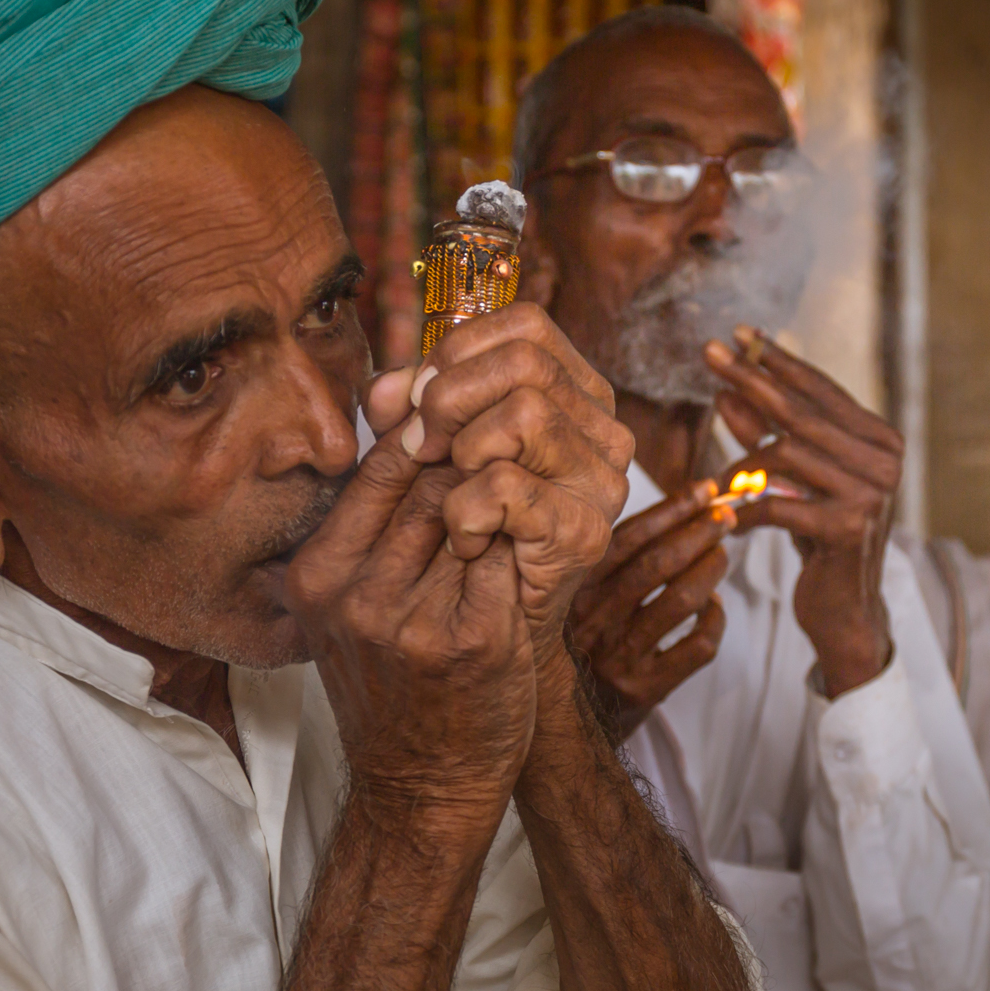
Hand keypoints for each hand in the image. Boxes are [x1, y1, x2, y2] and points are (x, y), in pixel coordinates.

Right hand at [281, 428, 536, 828]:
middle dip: (474, 471)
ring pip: (474, 512)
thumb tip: (404, 424)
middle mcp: (355, 594)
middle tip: (507, 471)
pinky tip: (533, 554)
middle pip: (431, 482)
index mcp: (317, 576)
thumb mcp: (348, 611)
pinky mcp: (475, 638)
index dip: (433, 442)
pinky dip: (524, 547)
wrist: (423, 788)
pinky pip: (510, 555)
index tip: (468, 441)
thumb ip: (366, 531)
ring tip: (519, 513)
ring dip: (501, 508)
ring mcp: (412, 619)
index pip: (381, 465)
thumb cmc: (395, 688)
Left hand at [364, 303, 630, 669]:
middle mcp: (603, 434)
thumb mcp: (429, 469)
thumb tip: (386, 388)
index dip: (461, 350)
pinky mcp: (587, 536)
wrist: (481, 664)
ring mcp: (602, 485)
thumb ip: (410, 418)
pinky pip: (506, 484)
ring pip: (526, 409)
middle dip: (451, 396)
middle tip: (423, 448)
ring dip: (463, 451)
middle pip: (526, 359)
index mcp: (575, 402)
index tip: (421, 401)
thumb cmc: (454, 558)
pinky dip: (466, 510)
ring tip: (451, 496)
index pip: (528, 326)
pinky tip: (465, 541)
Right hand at [569, 482, 730, 737]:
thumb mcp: (574, 602)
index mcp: (571, 592)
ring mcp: (617, 658)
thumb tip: (677, 511)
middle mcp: (591, 623)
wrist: (562, 727)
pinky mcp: (643, 690)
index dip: (670, 509)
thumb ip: (608, 564)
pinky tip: (714, 607)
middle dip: (698, 532)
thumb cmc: (579, 649)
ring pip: (680, 600)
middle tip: (725, 516)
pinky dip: (715, 619)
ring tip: (722, 555)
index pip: (626, 539)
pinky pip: (696, 646)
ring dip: (711, 570)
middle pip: (656, 565)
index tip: (705, 490)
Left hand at [704, 327, 897, 697]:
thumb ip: (764, 435)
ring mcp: (871, 493)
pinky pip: (777, 503)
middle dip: (749, 378)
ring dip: (740, 466)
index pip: (821, 389)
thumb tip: (725, 391)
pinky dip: (744, 510)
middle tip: (708, 351)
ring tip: (718, 487)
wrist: (845, 611)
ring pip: (784, 453)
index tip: (738, 332)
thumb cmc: (818, 539)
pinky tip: (727, 521)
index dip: (778, 360)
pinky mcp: (848, 528)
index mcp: (881, 439)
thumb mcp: (792, 480)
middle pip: (800, 411)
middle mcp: (885, 459)